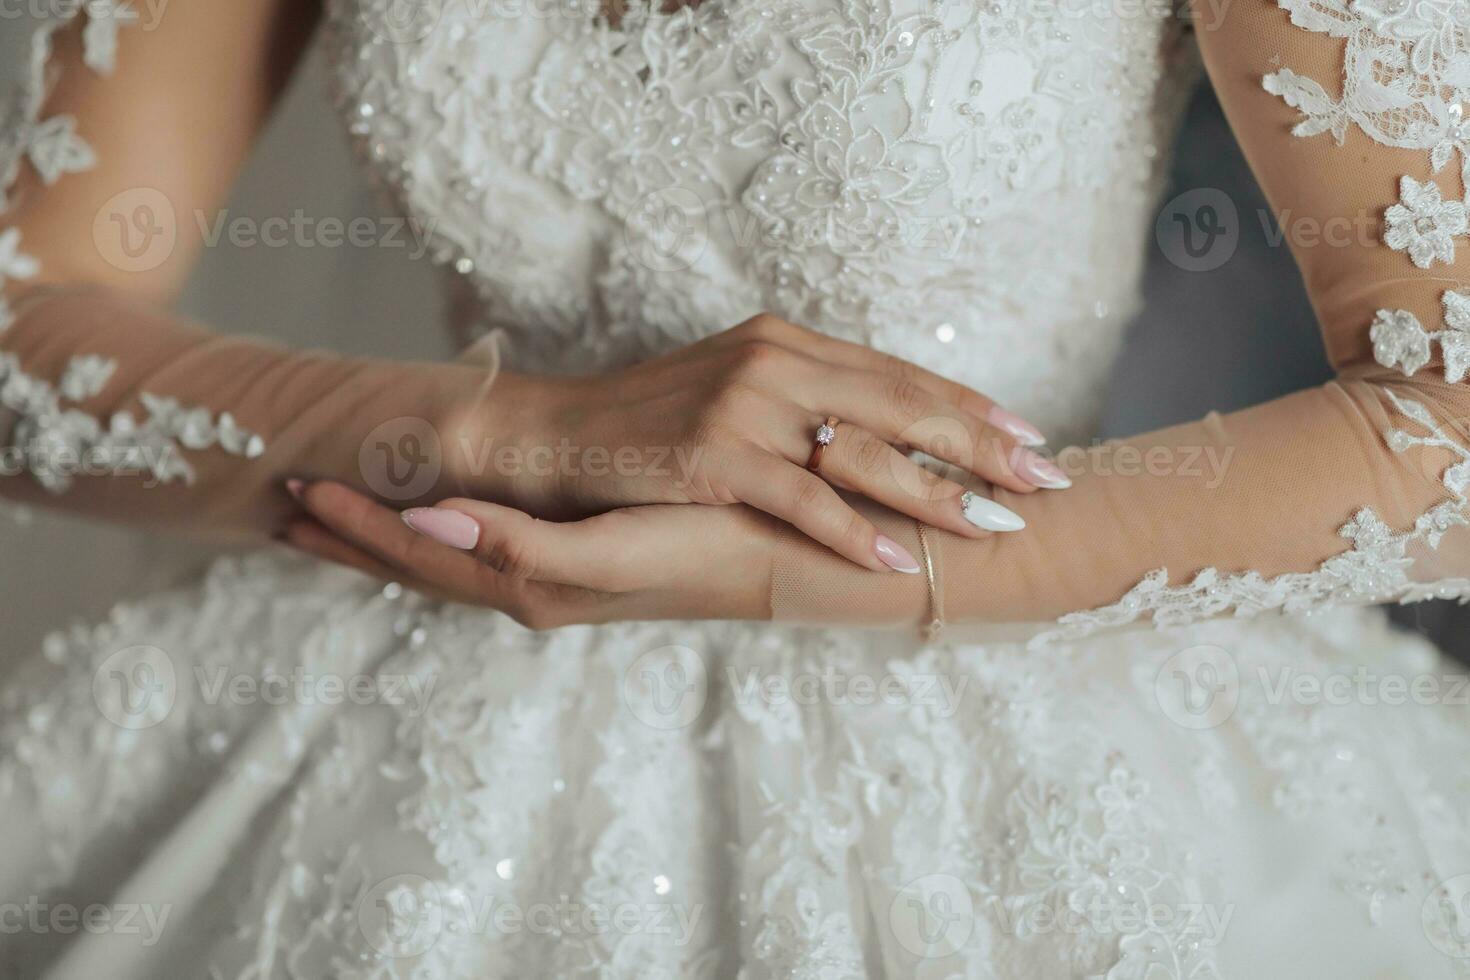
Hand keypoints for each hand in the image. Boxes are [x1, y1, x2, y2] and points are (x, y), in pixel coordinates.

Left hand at [284, 481, 777, 627]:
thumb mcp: (611, 553)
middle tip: (286, 509)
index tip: (290, 489)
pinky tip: (446, 518)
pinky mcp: (585, 561)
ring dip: (389, 542)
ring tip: (343, 517)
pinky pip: (487, 551)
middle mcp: (531, 587)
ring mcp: (557, 578)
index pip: (415, 559)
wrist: (788, 564)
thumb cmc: (708, 554)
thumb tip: (426, 519)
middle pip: (418, 568)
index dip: (351, 529)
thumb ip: (518, 545)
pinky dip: (444, 535)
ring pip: (448, 561)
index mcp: (526, 583)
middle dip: (351, 542)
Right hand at [459, 314, 1065, 571]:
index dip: (968, 405)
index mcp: (787, 341)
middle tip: (1046, 477)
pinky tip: (897, 559)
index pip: (896, 373)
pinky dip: (852, 531)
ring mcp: (743, 405)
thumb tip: (876, 424)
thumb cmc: (649, 423)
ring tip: (994, 524)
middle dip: (980, 445)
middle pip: (899, 403)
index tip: (1029, 434)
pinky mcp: (712, 455)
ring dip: (935, 491)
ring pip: (862, 450)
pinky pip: (800, 499)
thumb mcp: (735, 390)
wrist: (556, 435)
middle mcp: (774, 361)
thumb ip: (804, 396)